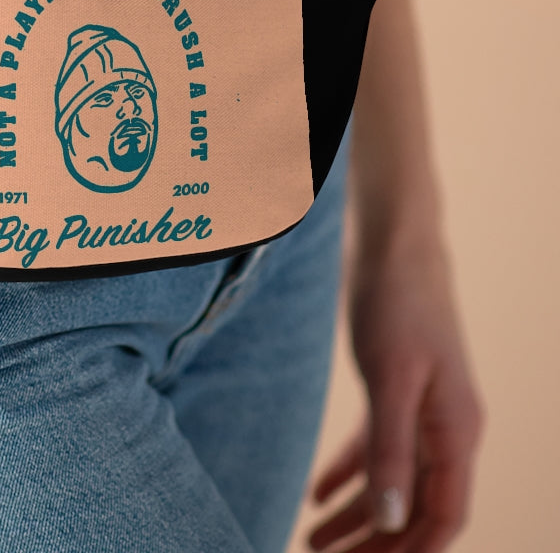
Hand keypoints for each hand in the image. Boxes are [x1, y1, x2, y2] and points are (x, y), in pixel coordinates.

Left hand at [308, 223, 483, 552]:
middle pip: (414, 507)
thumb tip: (392, 522)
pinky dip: (348, 473)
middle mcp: (445, 427)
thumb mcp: (391, 377)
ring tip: (310, 541)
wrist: (394, 244)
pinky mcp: (395, 388)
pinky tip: (316, 494)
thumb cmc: (398, 303)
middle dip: (374, 543)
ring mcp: (422, 408)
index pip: (443, 517)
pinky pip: (376, 447)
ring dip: (355, 516)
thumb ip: (391, 448)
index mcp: (457, 431)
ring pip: (392, 481)